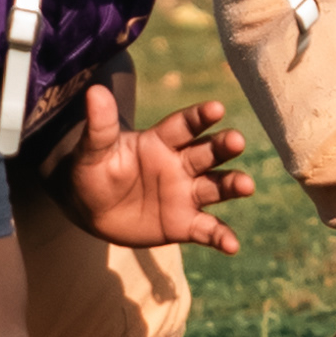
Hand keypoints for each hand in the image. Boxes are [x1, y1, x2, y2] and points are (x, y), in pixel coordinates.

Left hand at [56, 88, 252, 255]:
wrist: (89, 208)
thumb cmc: (93, 171)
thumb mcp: (93, 149)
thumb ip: (100, 125)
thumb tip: (95, 91)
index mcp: (160, 141)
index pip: (184, 126)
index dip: (200, 117)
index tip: (216, 109)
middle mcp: (180, 164)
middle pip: (207, 153)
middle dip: (223, 146)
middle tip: (237, 141)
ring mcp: (185, 194)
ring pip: (215, 187)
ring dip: (232, 185)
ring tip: (246, 185)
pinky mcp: (184, 224)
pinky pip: (206, 229)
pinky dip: (220, 237)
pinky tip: (232, 245)